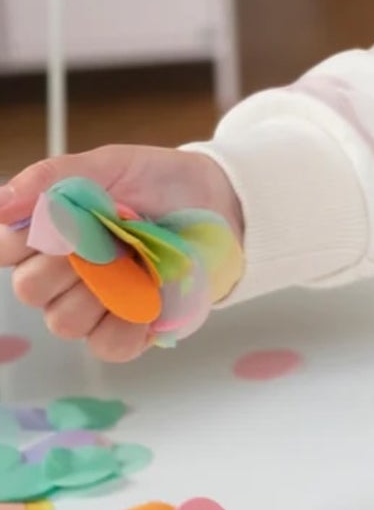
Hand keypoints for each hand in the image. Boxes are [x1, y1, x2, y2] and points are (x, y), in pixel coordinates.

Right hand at [0, 144, 242, 361]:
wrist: (216, 199)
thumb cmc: (157, 181)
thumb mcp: (110, 164)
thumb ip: (53, 178)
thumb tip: (0, 202)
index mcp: (46, 235)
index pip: (6, 249)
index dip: (27, 237)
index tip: (65, 216)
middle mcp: (59, 276)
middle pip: (30, 288)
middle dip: (70, 258)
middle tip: (109, 233)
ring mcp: (91, 307)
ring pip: (64, 321)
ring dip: (103, 288)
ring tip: (136, 258)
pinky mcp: (126, 330)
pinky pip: (108, 345)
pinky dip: (129, 322)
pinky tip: (150, 294)